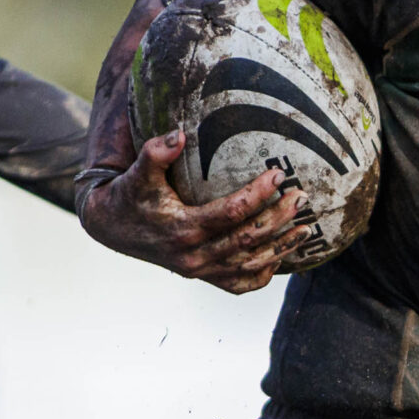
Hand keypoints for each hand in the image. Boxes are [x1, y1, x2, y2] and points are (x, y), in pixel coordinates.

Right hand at [78, 128, 304, 292]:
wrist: (112, 228)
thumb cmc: (129, 194)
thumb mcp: (138, 172)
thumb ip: (156, 152)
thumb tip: (179, 134)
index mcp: (183, 229)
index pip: (230, 213)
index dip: (257, 195)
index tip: (278, 175)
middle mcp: (194, 257)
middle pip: (247, 240)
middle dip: (279, 219)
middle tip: (302, 197)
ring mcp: (200, 272)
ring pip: (249, 266)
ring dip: (281, 248)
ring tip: (306, 229)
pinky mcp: (203, 278)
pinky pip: (239, 284)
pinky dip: (262, 274)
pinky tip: (281, 257)